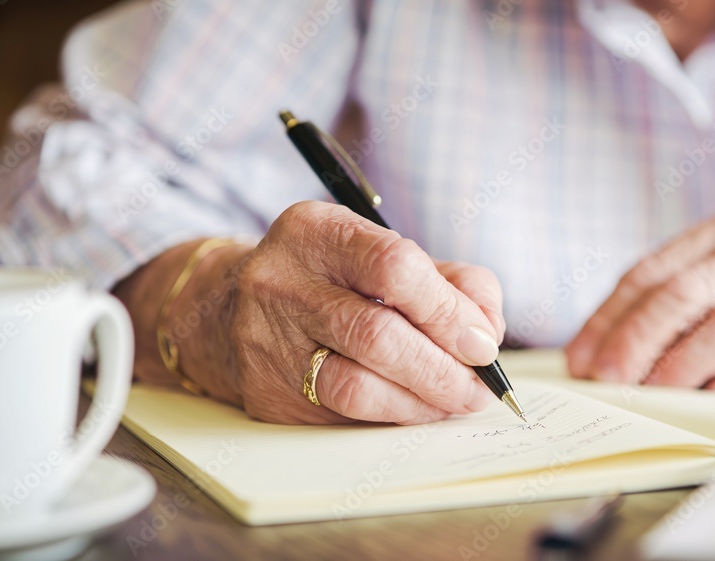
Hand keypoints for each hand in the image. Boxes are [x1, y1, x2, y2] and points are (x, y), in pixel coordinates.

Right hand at [215, 201, 503, 423]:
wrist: (227, 309)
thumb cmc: (330, 278)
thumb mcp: (378, 252)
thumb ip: (447, 281)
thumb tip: (486, 333)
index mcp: (315, 231)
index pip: (393, 267)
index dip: (448, 311)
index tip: (482, 343)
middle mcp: (281, 282)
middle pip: (377, 335)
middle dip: (444, 368)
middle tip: (479, 387)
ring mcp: (267, 342)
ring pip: (358, 387)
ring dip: (423, 403)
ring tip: (455, 402)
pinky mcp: (267, 395)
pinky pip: (342, 418)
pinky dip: (393, 417)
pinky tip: (415, 409)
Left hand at [565, 200, 714, 392]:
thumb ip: (674, 296)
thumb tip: (602, 353)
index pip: (651, 272)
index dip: (609, 319)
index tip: (582, 359)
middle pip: (682, 293)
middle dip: (635, 341)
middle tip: (608, 381)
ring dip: (681, 365)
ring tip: (650, 395)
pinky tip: (711, 396)